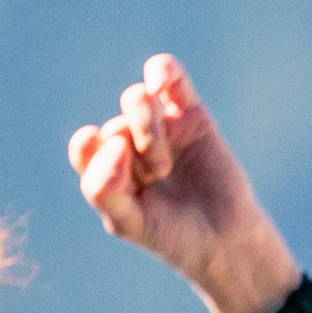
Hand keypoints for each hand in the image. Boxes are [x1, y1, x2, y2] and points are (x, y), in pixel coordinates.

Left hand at [70, 52, 305, 312]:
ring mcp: (161, 126)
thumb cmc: (172, 234)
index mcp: (108, 166)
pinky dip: (161, 72)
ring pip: (137, 98)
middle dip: (135, 157)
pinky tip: (162, 87)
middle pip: (115, 127)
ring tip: (163, 162)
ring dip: (146, 128)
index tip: (120, 176)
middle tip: (156, 181)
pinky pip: (166, 73)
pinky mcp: (190, 112)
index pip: (86, 146)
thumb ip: (102, 188)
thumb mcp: (127, 222)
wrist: (225, 239)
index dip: (94, 155)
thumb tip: (114, 143)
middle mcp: (130, 142)